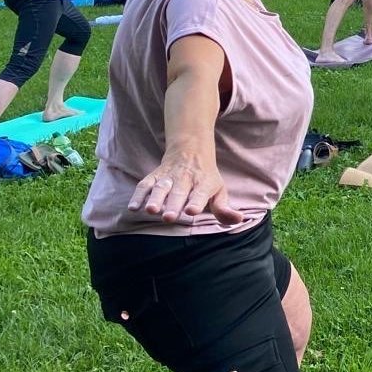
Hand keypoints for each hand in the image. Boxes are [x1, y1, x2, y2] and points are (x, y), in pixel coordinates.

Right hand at [127, 151, 243, 224]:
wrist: (190, 150)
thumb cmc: (207, 178)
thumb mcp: (219, 191)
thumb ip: (224, 209)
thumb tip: (238, 220)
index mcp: (204, 183)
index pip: (200, 194)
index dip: (196, 202)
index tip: (192, 211)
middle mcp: (186, 179)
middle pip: (179, 192)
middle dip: (173, 204)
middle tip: (169, 217)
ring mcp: (168, 177)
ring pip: (161, 187)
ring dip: (155, 199)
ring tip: (151, 210)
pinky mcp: (155, 176)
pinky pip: (145, 184)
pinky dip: (138, 195)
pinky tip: (133, 207)